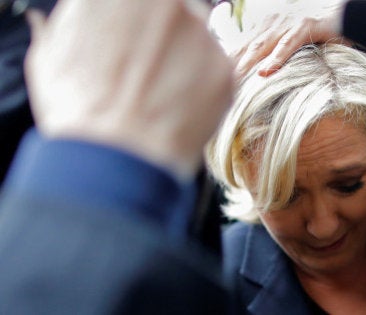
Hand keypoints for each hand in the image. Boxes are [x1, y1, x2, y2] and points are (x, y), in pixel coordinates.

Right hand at [25, 0, 233, 180]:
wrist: (113, 159)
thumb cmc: (77, 113)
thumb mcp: (49, 59)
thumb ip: (64, 29)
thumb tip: (48, 22)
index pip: (143, 4)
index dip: (139, 25)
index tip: (135, 42)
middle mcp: (164, 2)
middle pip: (173, 12)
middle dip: (163, 38)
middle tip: (148, 72)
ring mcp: (199, 32)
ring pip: (198, 39)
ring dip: (185, 60)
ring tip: (160, 97)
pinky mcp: (223, 66)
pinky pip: (216, 71)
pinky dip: (203, 89)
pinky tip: (179, 110)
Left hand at [211, 0, 347, 77]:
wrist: (347, 16)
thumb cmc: (322, 34)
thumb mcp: (293, 45)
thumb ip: (276, 56)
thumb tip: (263, 76)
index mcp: (269, 28)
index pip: (243, 46)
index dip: (229, 61)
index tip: (214, 77)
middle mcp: (274, 24)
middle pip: (247, 47)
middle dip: (231, 65)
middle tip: (216, 85)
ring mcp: (288, 24)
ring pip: (262, 46)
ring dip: (247, 64)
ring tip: (234, 80)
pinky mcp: (305, 26)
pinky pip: (288, 45)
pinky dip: (277, 58)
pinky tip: (266, 72)